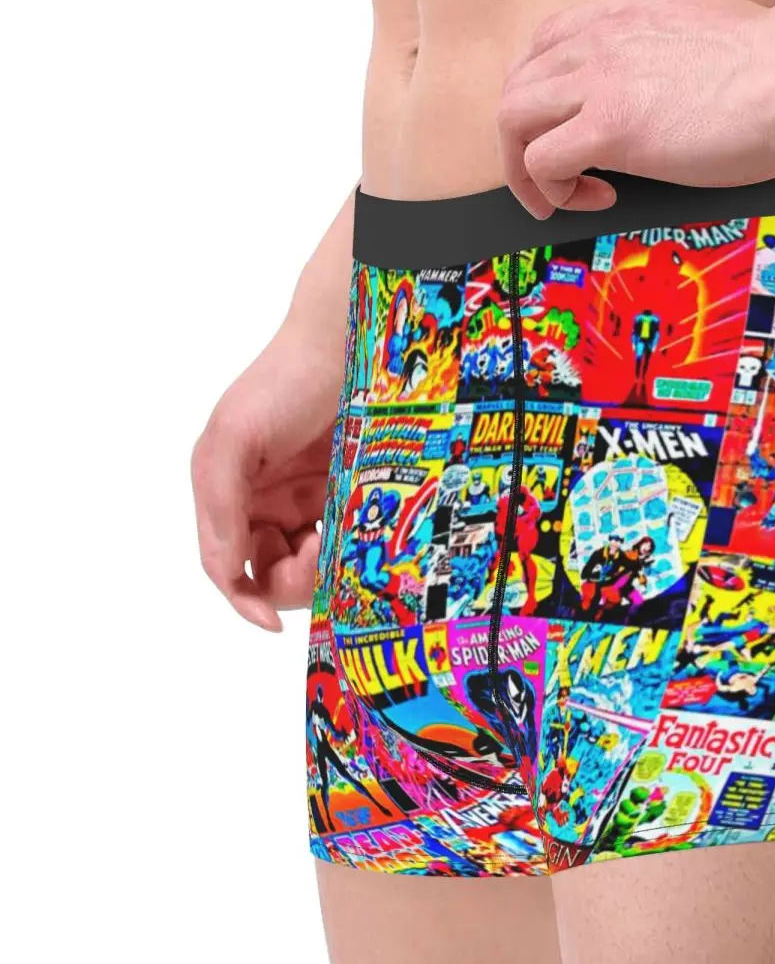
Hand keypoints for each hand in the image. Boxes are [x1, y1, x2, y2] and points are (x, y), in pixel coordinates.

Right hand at [191, 324, 342, 630]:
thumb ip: (221, 505)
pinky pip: (350, 539)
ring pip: (316, 563)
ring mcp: (312, 499)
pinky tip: (364, 536)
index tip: (273, 620)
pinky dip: (354, 549)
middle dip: (293, 579)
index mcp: (230, 496)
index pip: (230, 568)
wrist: (347, 343)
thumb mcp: (234, 439)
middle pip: (274, 572)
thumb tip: (227, 574)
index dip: (247, 598)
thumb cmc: (282, 382)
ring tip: (341, 539)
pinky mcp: (351, 492)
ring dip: (326, 567)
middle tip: (319, 554)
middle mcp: (268, 504)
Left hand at [497, 0, 774, 217]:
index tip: (566, 125)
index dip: (546, 91)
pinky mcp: (608, 125)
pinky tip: (595, 198)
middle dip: (523, 134)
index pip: (549, 40)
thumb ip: (673, 51)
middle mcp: (603, 30)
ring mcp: (601, 76)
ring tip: (558, 197)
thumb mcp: (710, 33)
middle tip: (552, 174)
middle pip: (519, 80)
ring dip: (526, 165)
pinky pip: (541, 160)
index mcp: (629, 2)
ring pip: (512, 116)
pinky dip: (552, 187)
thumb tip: (671, 98)